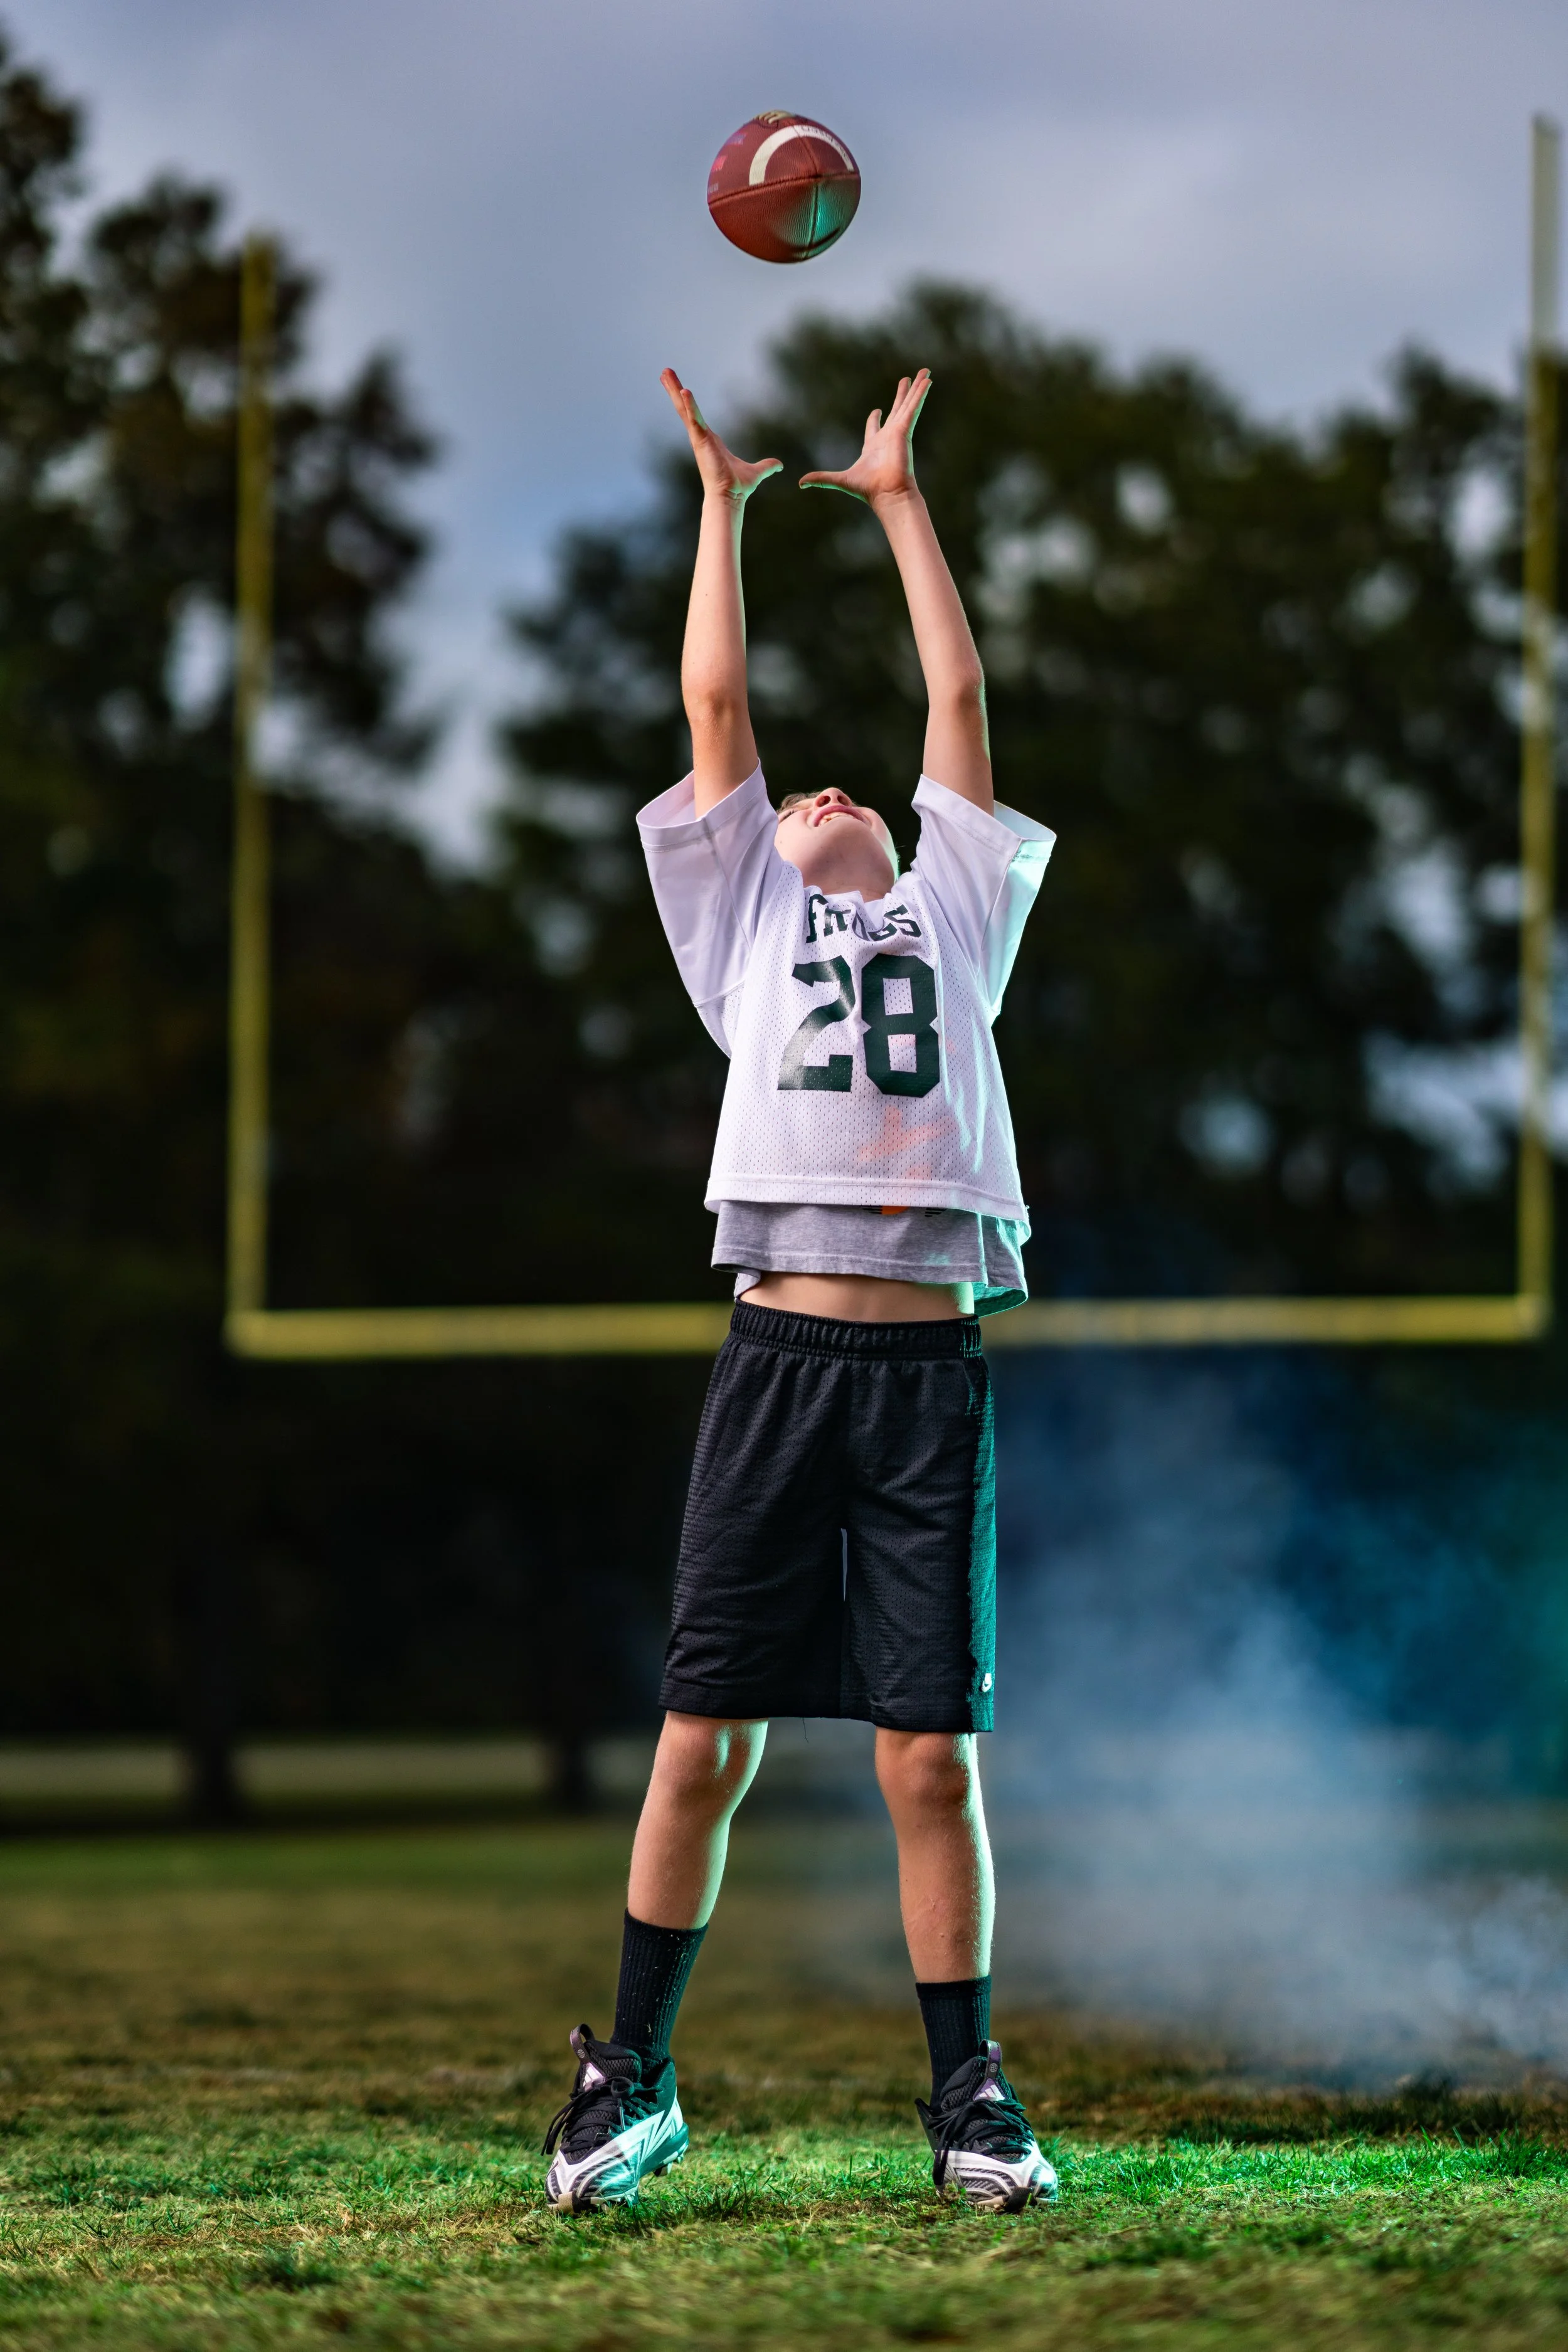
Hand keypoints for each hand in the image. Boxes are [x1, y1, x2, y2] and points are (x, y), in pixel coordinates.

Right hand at [661, 369, 780, 503]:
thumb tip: (779, 466)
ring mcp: (698, 438)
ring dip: (674, 390)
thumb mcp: (756, 472)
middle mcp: (701, 437)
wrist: (731, 496)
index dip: (687, 402)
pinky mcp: (700, 441)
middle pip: (684, 408)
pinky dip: (689, 404)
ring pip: (683, 409)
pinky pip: (694, 418)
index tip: (680, 388)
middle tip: (664, 372)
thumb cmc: (738, 487)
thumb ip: (766, 466)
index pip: (695, 416)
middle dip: (674, 389)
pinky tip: (683, 390)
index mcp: (710, 441)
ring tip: (665, 372)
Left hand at [799, 369, 930, 504]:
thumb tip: (801, 483)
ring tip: (925, 372)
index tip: (877, 410)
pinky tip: (928, 381)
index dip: (875, 418)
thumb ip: (822, 478)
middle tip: (907, 379)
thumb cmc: (868, 490)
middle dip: (902, 394)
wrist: (887, 494)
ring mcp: (898, 432)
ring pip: (908, 404)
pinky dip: (921, 394)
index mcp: (874, 446)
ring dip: (917, 387)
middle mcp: (888, 437)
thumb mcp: (840, 480)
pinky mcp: (905, 430)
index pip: (875, 427)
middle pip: (896, 409)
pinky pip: (914, 407)